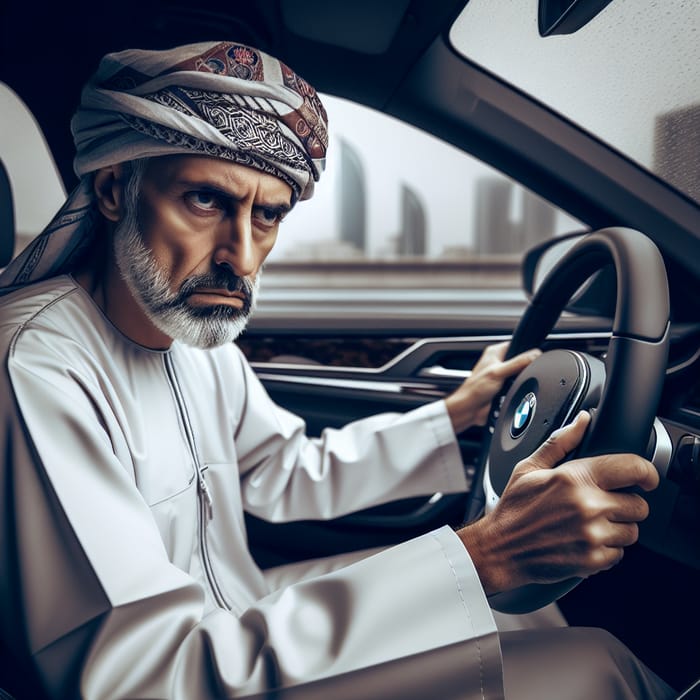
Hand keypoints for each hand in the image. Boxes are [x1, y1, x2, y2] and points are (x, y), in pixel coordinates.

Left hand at [444, 341, 540, 433]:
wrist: (470, 409)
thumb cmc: (474, 389)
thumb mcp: (498, 372)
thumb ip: (518, 363)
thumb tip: (535, 354)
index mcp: (495, 352)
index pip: (517, 344)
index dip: (527, 350)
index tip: (534, 357)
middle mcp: (499, 362)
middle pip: (521, 360)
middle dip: (525, 368)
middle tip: (521, 375)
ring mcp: (503, 375)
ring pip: (521, 374)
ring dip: (521, 380)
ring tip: (514, 385)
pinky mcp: (505, 387)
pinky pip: (518, 386)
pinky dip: (519, 389)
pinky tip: (515, 392)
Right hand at [457, 411, 659, 595]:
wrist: (500, 549)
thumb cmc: (513, 509)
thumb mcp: (529, 468)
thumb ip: (560, 442)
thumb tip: (583, 420)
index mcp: (574, 478)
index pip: (632, 469)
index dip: (646, 472)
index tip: (646, 477)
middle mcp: (588, 506)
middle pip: (639, 505)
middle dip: (625, 503)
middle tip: (603, 504)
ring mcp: (592, 535)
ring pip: (632, 531)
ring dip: (617, 528)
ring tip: (591, 524)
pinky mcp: (593, 560)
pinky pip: (619, 554)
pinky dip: (606, 549)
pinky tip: (585, 540)